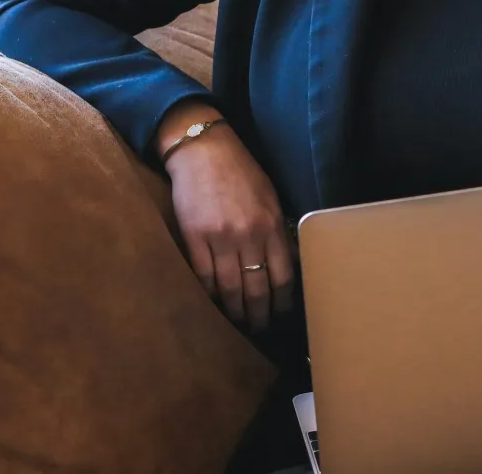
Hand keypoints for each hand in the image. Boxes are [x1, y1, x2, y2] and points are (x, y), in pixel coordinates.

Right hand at [157, 104, 294, 332]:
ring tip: (237, 324)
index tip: (282, 315)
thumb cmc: (240, 172)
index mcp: (271, 225)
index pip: (282, 276)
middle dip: (259, 315)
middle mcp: (248, 235)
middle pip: (257, 289)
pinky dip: (209, 294)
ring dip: (234, 311)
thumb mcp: (269, 197)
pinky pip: (203, 276)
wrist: (204, 150)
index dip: (282, 302)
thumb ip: (277, 230)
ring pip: (230, 288)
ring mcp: (220, 238)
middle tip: (259, 330)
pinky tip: (214, 304)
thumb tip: (287, 262)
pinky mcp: (195, 237)